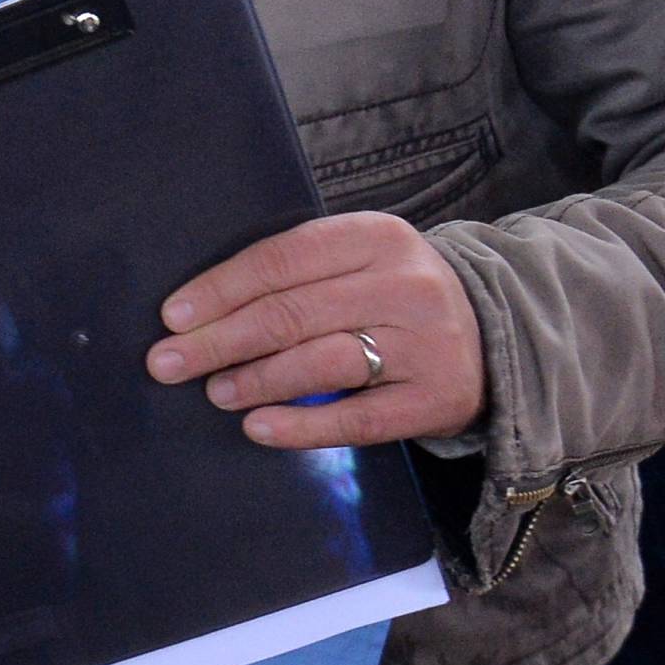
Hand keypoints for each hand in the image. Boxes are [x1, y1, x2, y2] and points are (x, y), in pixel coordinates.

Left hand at [144, 212, 486, 450]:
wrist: (497, 335)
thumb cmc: (397, 297)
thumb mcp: (360, 262)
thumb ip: (298, 274)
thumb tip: (200, 312)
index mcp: (376, 236)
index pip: (281, 260)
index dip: (220, 290)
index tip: (172, 317)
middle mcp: (405, 284)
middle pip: (292, 313)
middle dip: (219, 341)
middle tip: (167, 363)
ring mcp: (425, 343)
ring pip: (321, 361)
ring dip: (255, 379)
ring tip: (213, 391)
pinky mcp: (435, 398)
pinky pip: (357, 418)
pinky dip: (301, 425)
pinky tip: (258, 427)